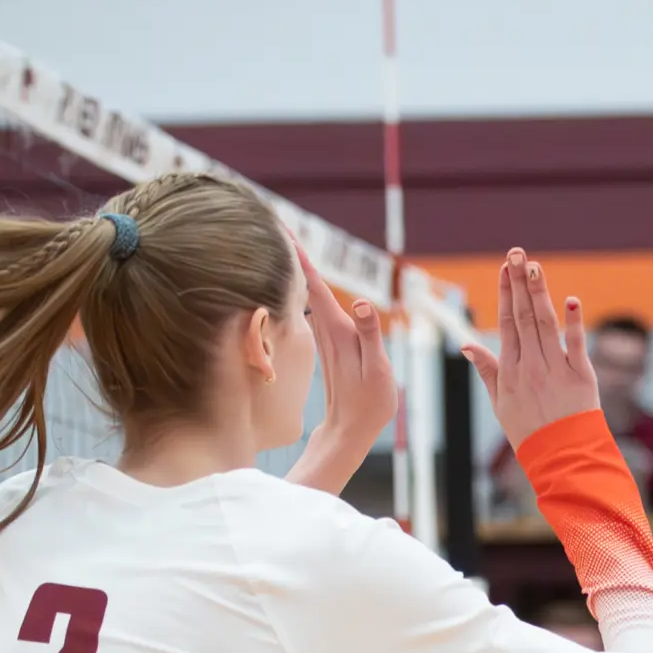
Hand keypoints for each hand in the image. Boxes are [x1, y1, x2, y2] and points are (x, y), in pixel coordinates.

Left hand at [285, 236, 397, 493]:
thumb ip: (369, 334)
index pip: (312, 284)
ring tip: (284, 240)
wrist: (349, 431)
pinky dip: (303, 287)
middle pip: (304, 281)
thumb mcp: (377, 369)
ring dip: (295, 268)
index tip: (281, 229)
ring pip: (305, 293)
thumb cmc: (368, 404)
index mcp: (335, 328)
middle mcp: (324, 327)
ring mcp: (323, 334)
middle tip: (275, 220)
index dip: (298, 256)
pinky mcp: (327, 341)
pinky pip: (311, 305)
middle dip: (291, 252)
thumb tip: (358, 301)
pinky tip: (296, 278)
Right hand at [463, 249, 598, 450]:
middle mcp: (531, 365)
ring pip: (545, 325)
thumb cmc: (529, 432)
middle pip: (523, 317)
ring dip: (539, 294)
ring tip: (534, 266)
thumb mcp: (500, 403)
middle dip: (519, 283)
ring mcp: (555, 369)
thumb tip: (466, 345)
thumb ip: (487, 370)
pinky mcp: (581, 377)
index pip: (506, 323)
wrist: (560, 458)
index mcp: (511, 370)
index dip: (505, 294)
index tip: (505, 268)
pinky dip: (574, 324)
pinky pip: (575, 346)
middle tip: (517, 253)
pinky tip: (571, 301)